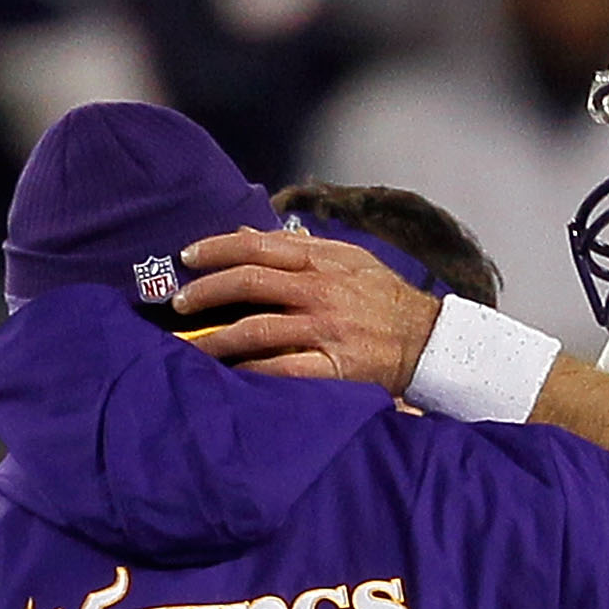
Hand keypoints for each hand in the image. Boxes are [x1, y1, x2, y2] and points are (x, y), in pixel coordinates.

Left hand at [175, 230, 440, 389]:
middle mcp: (320, 291)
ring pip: (257, 329)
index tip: (186, 258)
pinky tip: (230, 374)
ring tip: (193, 344)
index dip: (215, 249)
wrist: (430, 341)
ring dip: (218, 337)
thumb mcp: (347, 259)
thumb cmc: (385, 300)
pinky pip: (282, 370)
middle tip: (179, 304)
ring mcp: (326, 330)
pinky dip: (251, 372)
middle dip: (205, 292)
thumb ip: (297, 247)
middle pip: (249, 283)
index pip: (256, 246)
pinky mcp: (334, 368)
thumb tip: (245, 234)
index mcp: (322, 260)